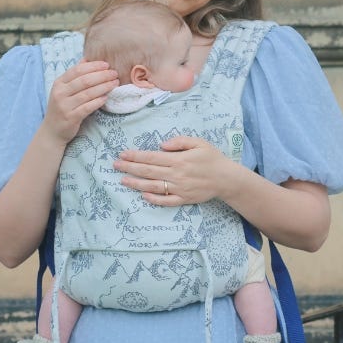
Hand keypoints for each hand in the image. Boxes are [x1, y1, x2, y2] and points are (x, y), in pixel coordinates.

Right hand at [43, 60, 117, 143]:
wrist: (52, 130)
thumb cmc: (62, 107)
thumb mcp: (64, 89)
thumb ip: (74, 75)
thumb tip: (87, 58)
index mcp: (59, 83)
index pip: (77, 70)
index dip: (93, 66)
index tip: (106, 65)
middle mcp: (60, 93)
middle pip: (84, 80)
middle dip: (102, 75)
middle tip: (114, 73)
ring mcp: (65, 106)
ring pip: (87, 93)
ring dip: (104, 87)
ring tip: (115, 83)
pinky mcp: (71, 117)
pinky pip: (87, 107)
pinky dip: (98, 101)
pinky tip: (106, 97)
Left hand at [113, 135, 233, 205]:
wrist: (227, 178)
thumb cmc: (212, 158)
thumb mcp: (199, 142)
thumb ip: (180, 141)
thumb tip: (161, 145)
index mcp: (179, 160)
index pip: (151, 157)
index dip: (135, 156)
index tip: (122, 154)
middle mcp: (177, 175)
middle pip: (148, 171)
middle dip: (130, 167)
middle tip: (115, 165)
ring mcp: (179, 188)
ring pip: (153, 186)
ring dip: (136, 183)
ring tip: (123, 180)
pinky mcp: (184, 199)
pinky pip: (165, 201)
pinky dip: (153, 199)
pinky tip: (143, 195)